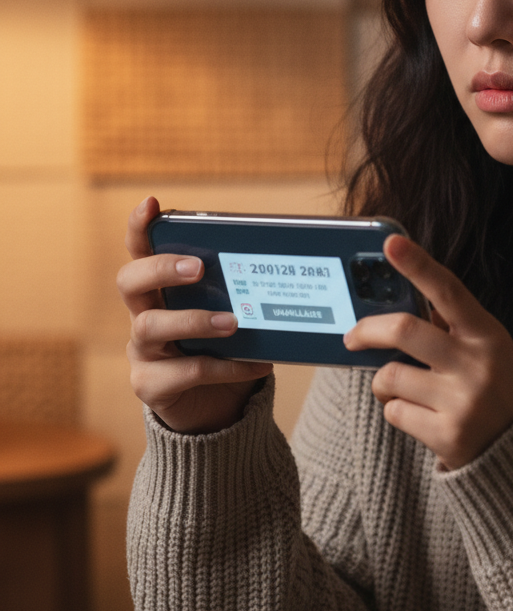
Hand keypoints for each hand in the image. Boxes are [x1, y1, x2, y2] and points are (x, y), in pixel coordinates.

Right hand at [119, 196, 272, 433]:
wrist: (215, 407)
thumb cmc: (223, 346)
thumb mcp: (229, 311)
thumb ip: (237, 289)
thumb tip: (284, 261)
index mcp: (160, 289)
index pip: (140, 251)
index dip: (139, 227)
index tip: (151, 204)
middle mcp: (143, 314)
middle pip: (130, 282)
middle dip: (161, 269)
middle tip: (198, 268)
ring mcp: (142, 351)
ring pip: (150, 327)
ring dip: (195, 320)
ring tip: (234, 323)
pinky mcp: (151, 385)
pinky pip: (185, 371)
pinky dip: (226, 367)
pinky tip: (258, 363)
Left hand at [344, 235, 512, 469]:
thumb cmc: (497, 388)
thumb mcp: (487, 350)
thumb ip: (449, 329)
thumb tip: (393, 311)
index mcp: (486, 333)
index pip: (448, 290)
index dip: (418, 264)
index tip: (391, 244)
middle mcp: (476, 363)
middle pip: (403, 331)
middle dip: (367, 331)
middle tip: (352, 338)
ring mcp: (462, 400)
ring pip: (390, 377)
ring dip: (384, 383)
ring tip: (404, 389)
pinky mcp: (448, 434)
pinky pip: (395, 412)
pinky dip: (397, 411)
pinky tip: (422, 416)